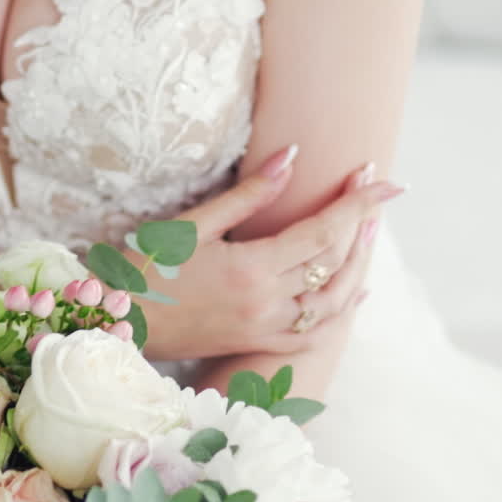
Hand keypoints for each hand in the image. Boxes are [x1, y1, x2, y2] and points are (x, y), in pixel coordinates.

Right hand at [135, 149, 404, 362]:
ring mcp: (264, 328)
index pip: (322, 232)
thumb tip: (291, 157)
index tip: (381, 178)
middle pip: (335, 262)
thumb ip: (248, 195)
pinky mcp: (257, 344)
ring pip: (333, 300)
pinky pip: (314, 333)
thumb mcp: (193, 224)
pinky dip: (340, 310)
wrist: (120, 326)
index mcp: (250, 268)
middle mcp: (266, 302)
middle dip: (362, 222)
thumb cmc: (147, 268)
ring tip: (369, 228)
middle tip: (377, 188)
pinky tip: (354, 291)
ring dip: (358, 264)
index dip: (356, 204)